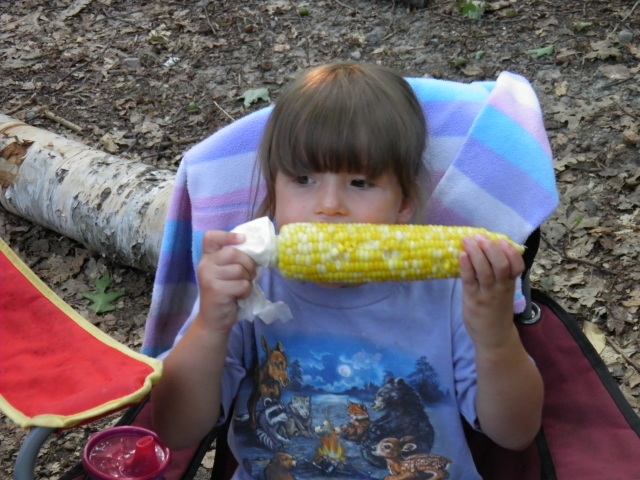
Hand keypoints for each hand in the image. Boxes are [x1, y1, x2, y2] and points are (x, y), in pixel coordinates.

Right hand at [196, 230, 256, 331]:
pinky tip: (238, 297)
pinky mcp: (216, 290)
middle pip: (234, 253)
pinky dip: (246, 292)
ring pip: (240, 270)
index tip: (242, 240)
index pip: (211, 237)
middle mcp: (205, 265)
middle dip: (248, 264)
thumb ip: (234, 260)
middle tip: (249, 275)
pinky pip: (242, 285)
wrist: (214, 320)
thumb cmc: (225, 293)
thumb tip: (257, 249)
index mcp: (207, 258)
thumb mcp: (226, 273)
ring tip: (240, 288)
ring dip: (247, 280)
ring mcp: (208, 277)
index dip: (228, 235)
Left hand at [459, 235, 524, 349]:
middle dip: (490, 248)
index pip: (517, 266)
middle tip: (479, 237)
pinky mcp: (473, 299)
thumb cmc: (496, 312)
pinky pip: (470, 280)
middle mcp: (501, 288)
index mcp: (510, 284)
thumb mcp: (503, 293)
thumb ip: (499, 276)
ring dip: (476, 252)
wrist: (494, 338)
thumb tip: (486, 252)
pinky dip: (466, 266)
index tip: (501, 241)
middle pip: (501, 264)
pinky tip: (462, 255)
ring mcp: (487, 294)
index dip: (511, 252)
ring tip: (467, 241)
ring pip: (485, 270)